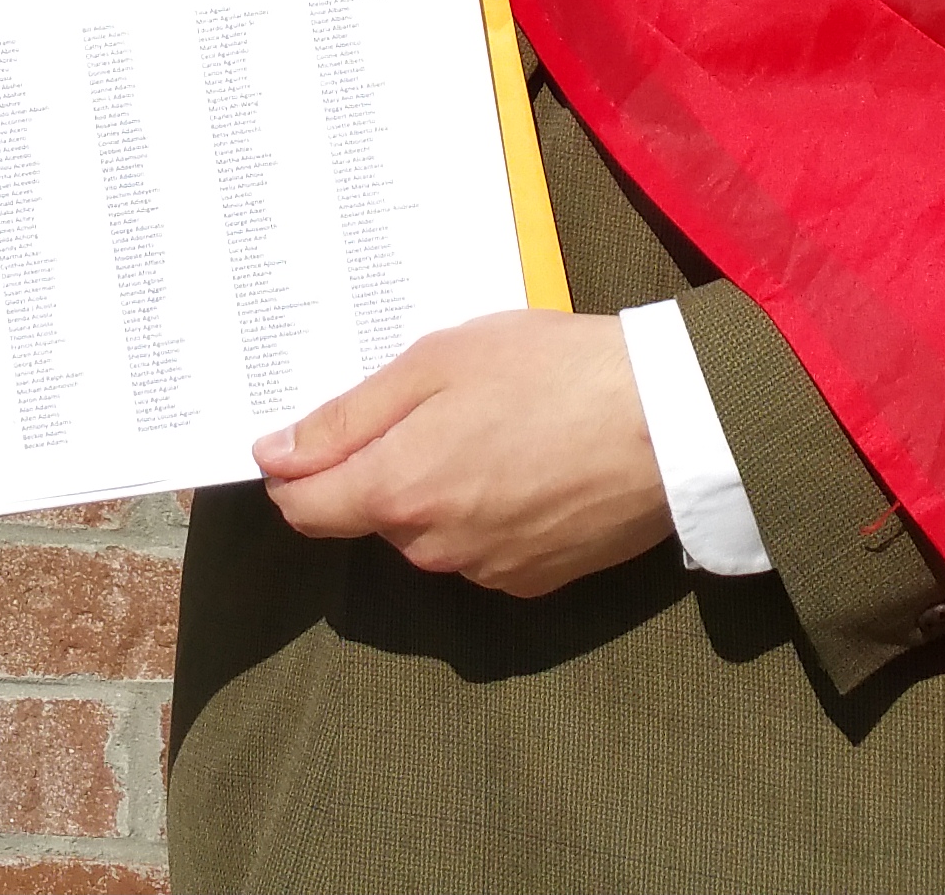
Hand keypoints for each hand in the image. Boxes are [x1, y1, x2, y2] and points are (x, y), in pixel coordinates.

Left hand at [254, 309, 673, 596]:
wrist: (672, 423)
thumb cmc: (553, 372)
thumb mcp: (437, 363)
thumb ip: (347, 416)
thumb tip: (272, 454)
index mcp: (396, 491)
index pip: (304, 508)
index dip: (296, 470)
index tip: (310, 434)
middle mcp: (431, 547)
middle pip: (372, 512)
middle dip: (387, 464)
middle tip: (439, 401)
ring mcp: (485, 571)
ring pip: (430, 531)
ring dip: (442, 487)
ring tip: (498, 425)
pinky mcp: (535, 581)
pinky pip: (484, 548)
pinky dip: (491, 512)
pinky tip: (532, 463)